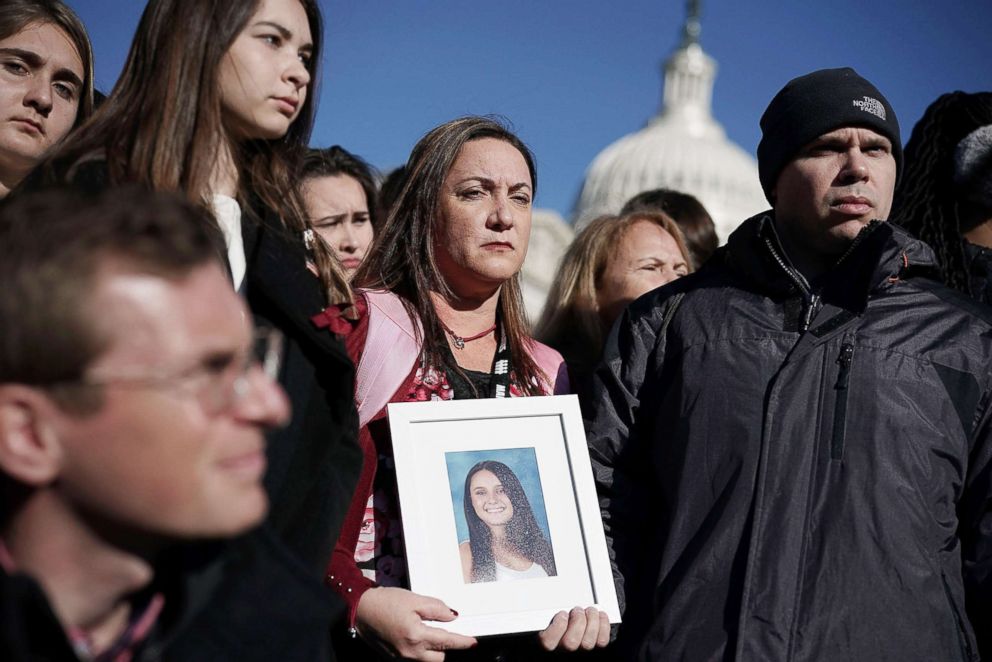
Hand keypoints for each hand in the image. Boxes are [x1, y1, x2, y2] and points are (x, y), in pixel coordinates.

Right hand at [355, 586, 476, 660]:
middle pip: (439, 657)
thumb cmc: (385, 602)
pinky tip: (415, 634)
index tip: (473, 642)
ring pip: (426, 660)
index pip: (447, 642)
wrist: (360, 610)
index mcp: (416, 636)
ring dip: (432, 649)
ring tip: (427, 630)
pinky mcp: (393, 658)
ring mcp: (401, 658)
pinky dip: (420, 649)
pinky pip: (414, 658)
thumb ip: (436, 608)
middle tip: (445, 631)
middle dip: (445, 647)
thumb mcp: (414, 600)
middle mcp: (410, 652)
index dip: (462, 642)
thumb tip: (452, 617)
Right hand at [537, 606, 610, 651]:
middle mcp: (564, 650)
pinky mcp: (596, 646)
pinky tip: (599, 616)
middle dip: (577, 621)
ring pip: (587, 643)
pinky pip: (602, 641)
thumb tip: (537, 591)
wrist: (574, 631)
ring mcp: (581, 650)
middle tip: (577, 610)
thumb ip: (543, 608)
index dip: (557, 626)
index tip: (562, 613)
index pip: (547, 642)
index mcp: (548, 641)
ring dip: (591, 621)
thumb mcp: (544, 613)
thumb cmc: (560, 621)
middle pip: (570, 642)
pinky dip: (603, 625)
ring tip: (589, 611)